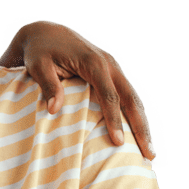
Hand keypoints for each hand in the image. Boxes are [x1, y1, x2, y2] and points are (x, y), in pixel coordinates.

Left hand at [0, 20, 153, 158]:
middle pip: (131, 99)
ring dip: (142, 124)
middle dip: (140, 127)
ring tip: (149, 153)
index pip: (109, 96)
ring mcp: (113, 68)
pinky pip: (127, 96)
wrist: (45, 32)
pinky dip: (135, 115)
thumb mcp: (38, 66)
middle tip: (148, 155)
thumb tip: (54, 110)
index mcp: (94, 62)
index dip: (114, 120)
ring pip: (134, 98)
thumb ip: (49, 85)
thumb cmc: (39, 51)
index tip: (118, 142)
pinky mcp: (112, 73)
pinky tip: (138, 135)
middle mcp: (109, 64)